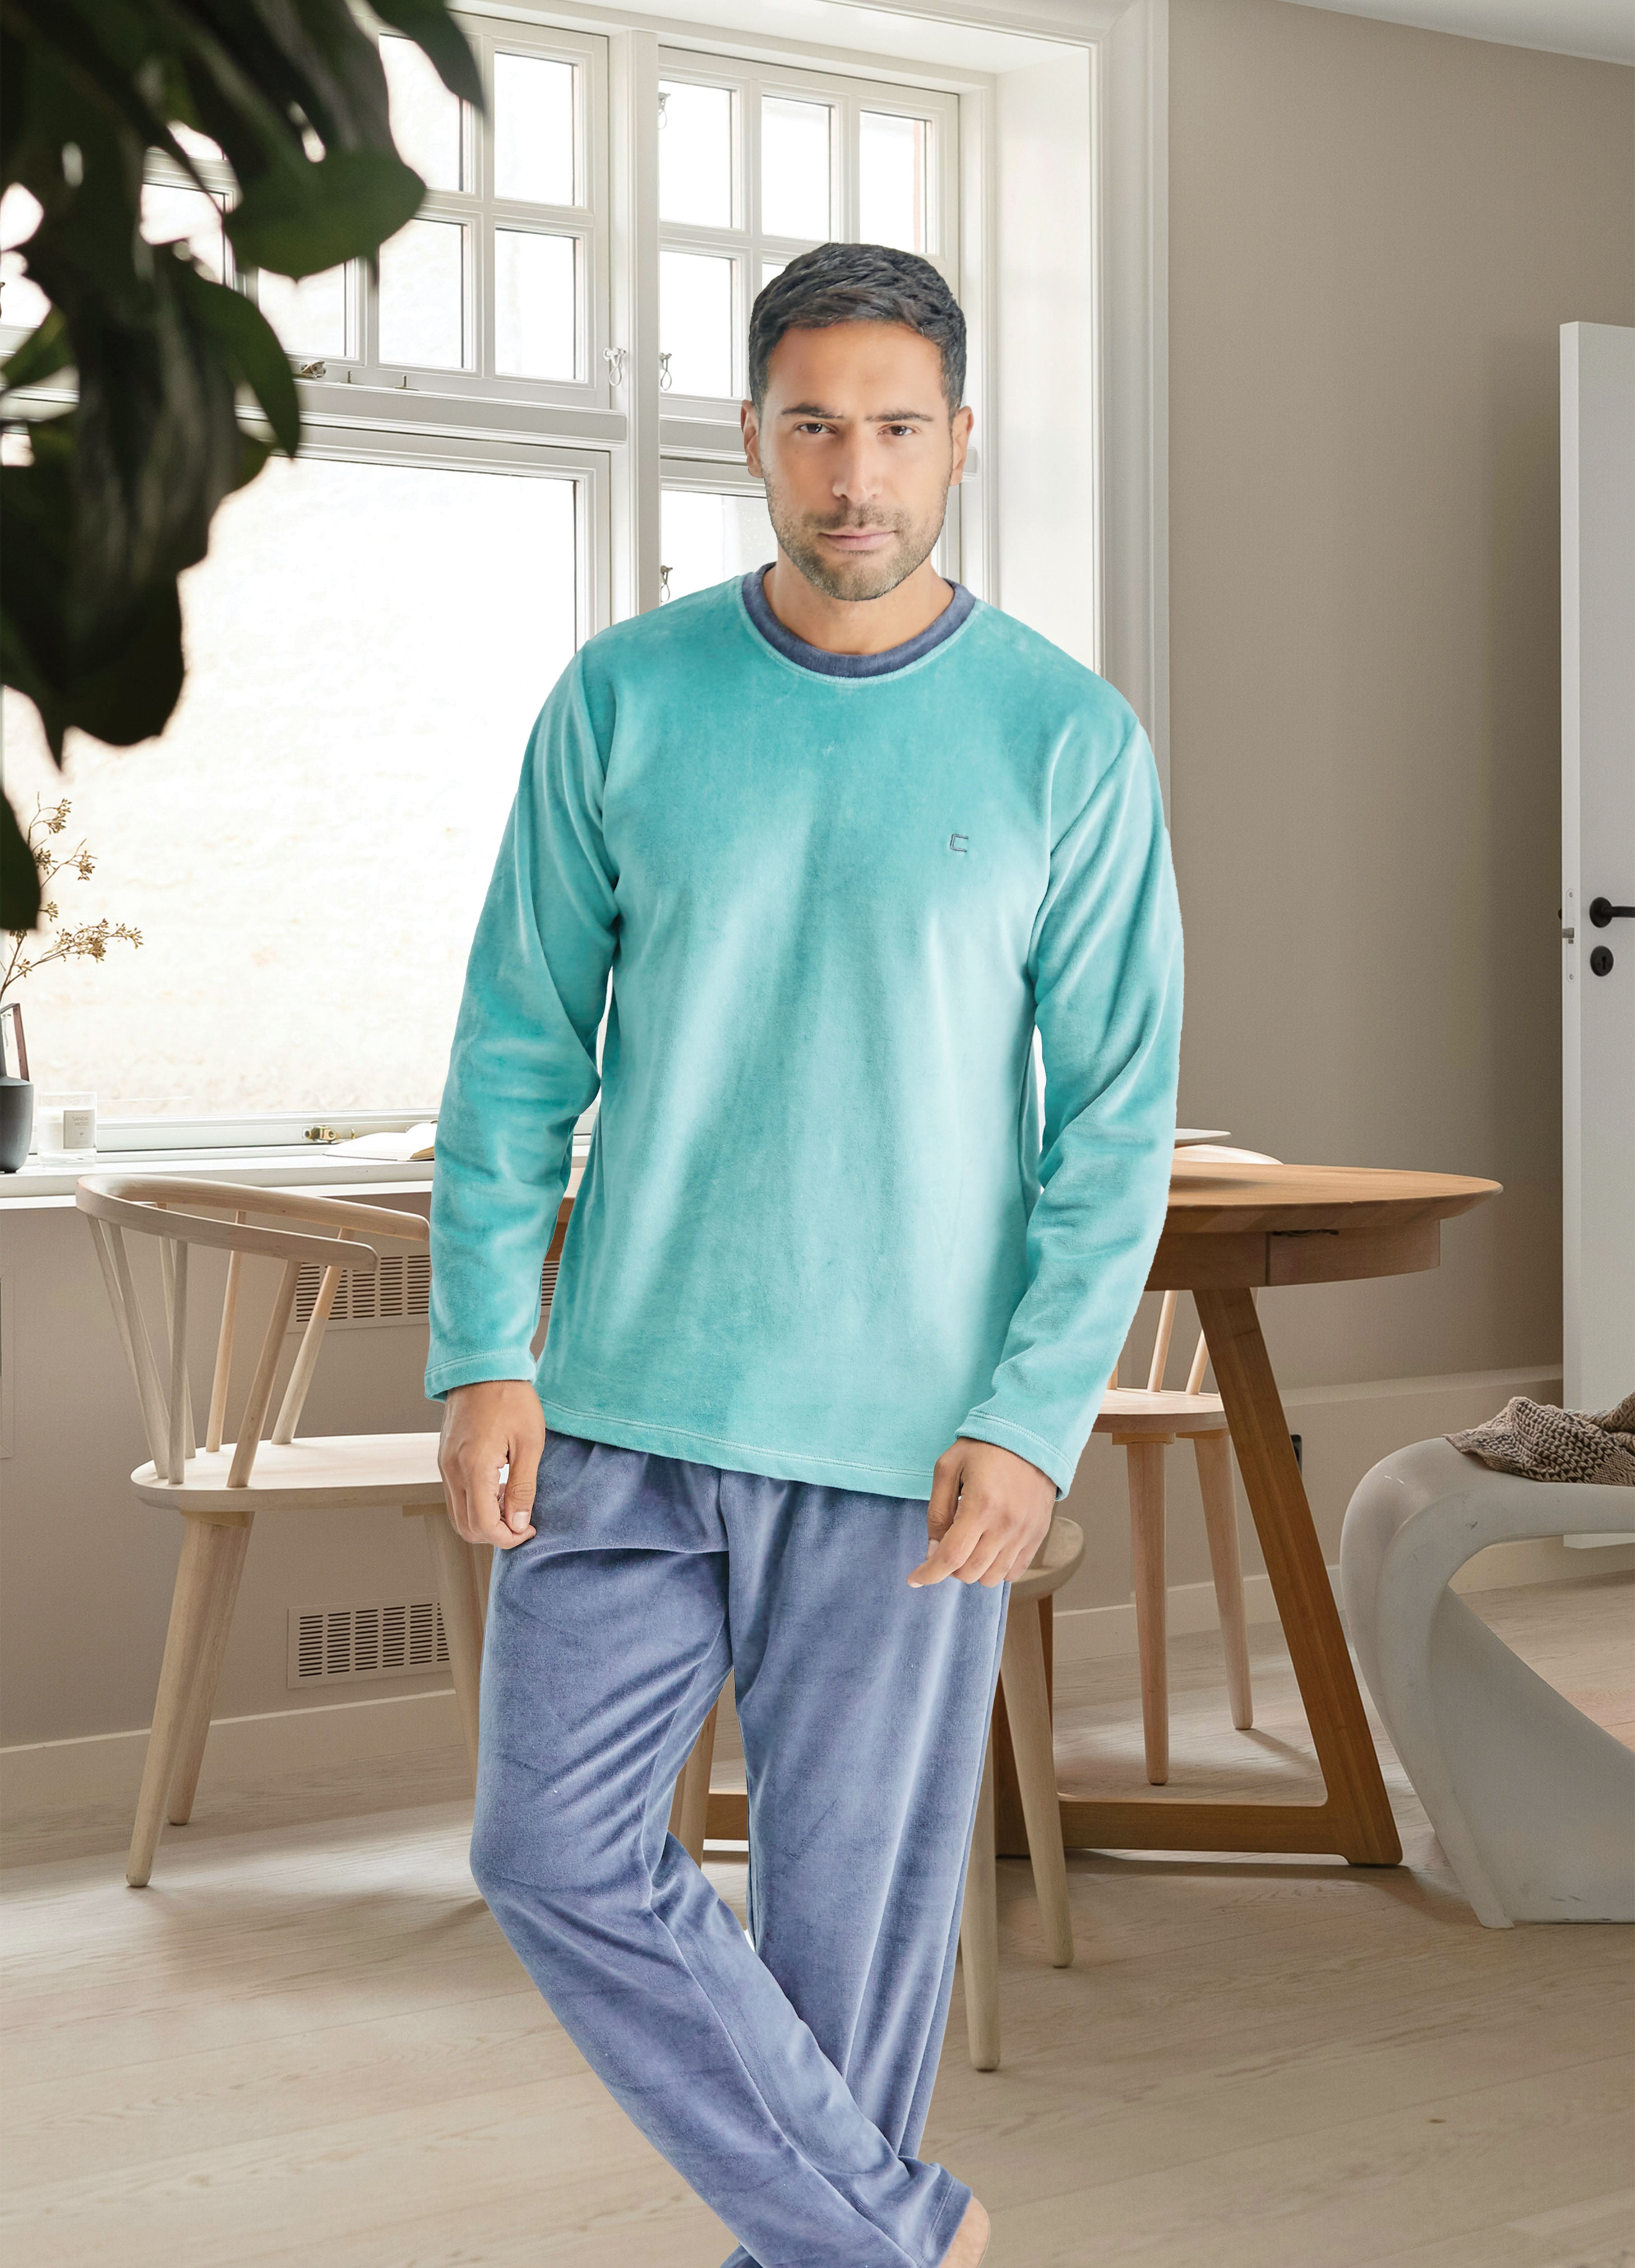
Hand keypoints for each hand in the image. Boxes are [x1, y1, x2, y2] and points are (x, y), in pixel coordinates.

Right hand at [439, 1380, 545, 1549]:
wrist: (483, 1366)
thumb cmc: (510, 1397)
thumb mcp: (529, 1443)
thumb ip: (523, 1488)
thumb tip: (517, 1524)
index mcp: (473, 1467)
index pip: (483, 1525)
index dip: (508, 1538)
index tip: (529, 1529)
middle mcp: (451, 1470)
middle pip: (465, 1527)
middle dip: (494, 1534)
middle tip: (521, 1521)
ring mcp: (444, 1465)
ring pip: (457, 1514)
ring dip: (483, 1519)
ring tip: (511, 1501)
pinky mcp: (444, 1458)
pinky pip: (455, 1495)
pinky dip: (475, 1503)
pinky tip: (497, 1486)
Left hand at [908, 1437, 1055, 1588]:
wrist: (1032, 1436)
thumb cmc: (986, 1447)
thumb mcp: (948, 1468)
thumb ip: (937, 1512)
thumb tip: (933, 1551)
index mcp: (981, 1505)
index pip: (951, 1557)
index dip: (929, 1574)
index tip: (914, 1579)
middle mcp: (1006, 1525)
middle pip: (970, 1572)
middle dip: (949, 1567)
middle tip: (946, 1544)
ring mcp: (1025, 1533)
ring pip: (992, 1578)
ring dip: (973, 1569)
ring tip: (970, 1544)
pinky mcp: (1038, 1535)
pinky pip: (1014, 1572)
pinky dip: (996, 1568)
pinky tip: (989, 1547)